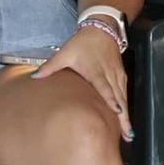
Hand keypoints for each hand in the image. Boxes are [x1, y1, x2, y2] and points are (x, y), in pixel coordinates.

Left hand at [32, 21, 131, 140]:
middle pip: (118, 98)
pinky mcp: (121, 76)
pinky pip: (125, 94)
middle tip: (127, 135)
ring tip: (129, 133)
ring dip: (127, 116)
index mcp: (95, 71)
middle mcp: (109, 75)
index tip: (117, 111)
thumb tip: (34, 77)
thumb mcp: (65, 52)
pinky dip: (126, 107)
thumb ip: (50, 66)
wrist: (102, 29)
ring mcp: (117, 76)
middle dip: (123, 117)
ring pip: (124, 98)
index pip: (104, 87)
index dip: (111, 99)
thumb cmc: (82, 43)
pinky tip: (126, 120)